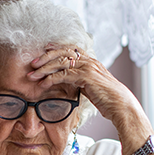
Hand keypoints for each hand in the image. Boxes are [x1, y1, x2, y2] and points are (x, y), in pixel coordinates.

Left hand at [27, 45, 152, 148]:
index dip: (56, 48)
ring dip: (45, 68)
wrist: (121, 106)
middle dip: (46, 57)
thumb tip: (69, 82)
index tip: (44, 50)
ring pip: (61, 62)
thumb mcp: (92, 87)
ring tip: (33, 75)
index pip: (71, 49)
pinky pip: (64, 75)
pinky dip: (52, 78)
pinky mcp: (87, 77)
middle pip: (63, 52)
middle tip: (32, 64)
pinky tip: (43, 84)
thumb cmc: (108, 99)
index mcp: (91, 62)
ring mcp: (88, 68)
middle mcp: (90, 61)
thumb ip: (81, 81)